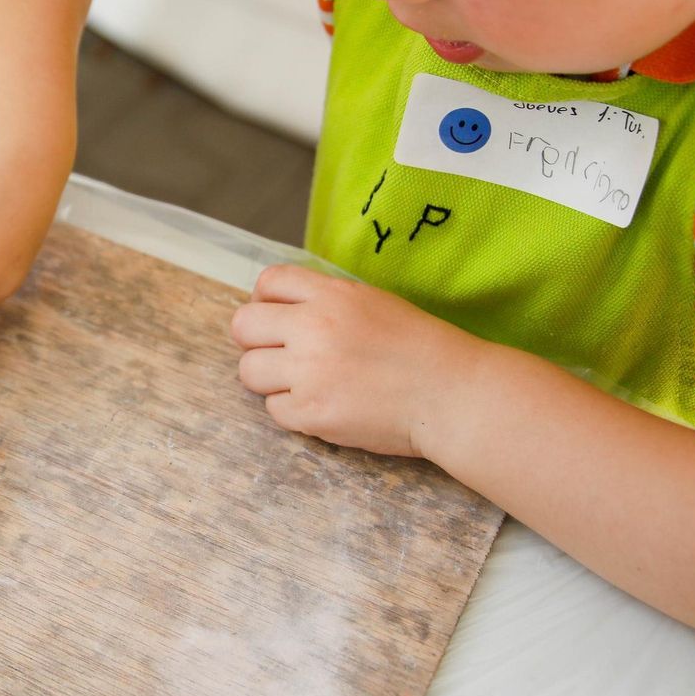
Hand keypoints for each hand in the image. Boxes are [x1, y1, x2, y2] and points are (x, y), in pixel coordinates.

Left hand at [230, 264, 489, 457]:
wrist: (452, 395)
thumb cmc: (419, 349)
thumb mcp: (373, 302)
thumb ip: (326, 301)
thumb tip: (280, 310)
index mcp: (331, 295)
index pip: (268, 282)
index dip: (264, 301)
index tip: (276, 318)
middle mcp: (313, 327)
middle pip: (243, 326)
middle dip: (255, 341)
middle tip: (281, 355)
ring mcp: (309, 371)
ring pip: (249, 371)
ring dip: (270, 379)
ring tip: (302, 384)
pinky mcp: (311, 412)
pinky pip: (274, 410)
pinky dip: (293, 411)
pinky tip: (323, 406)